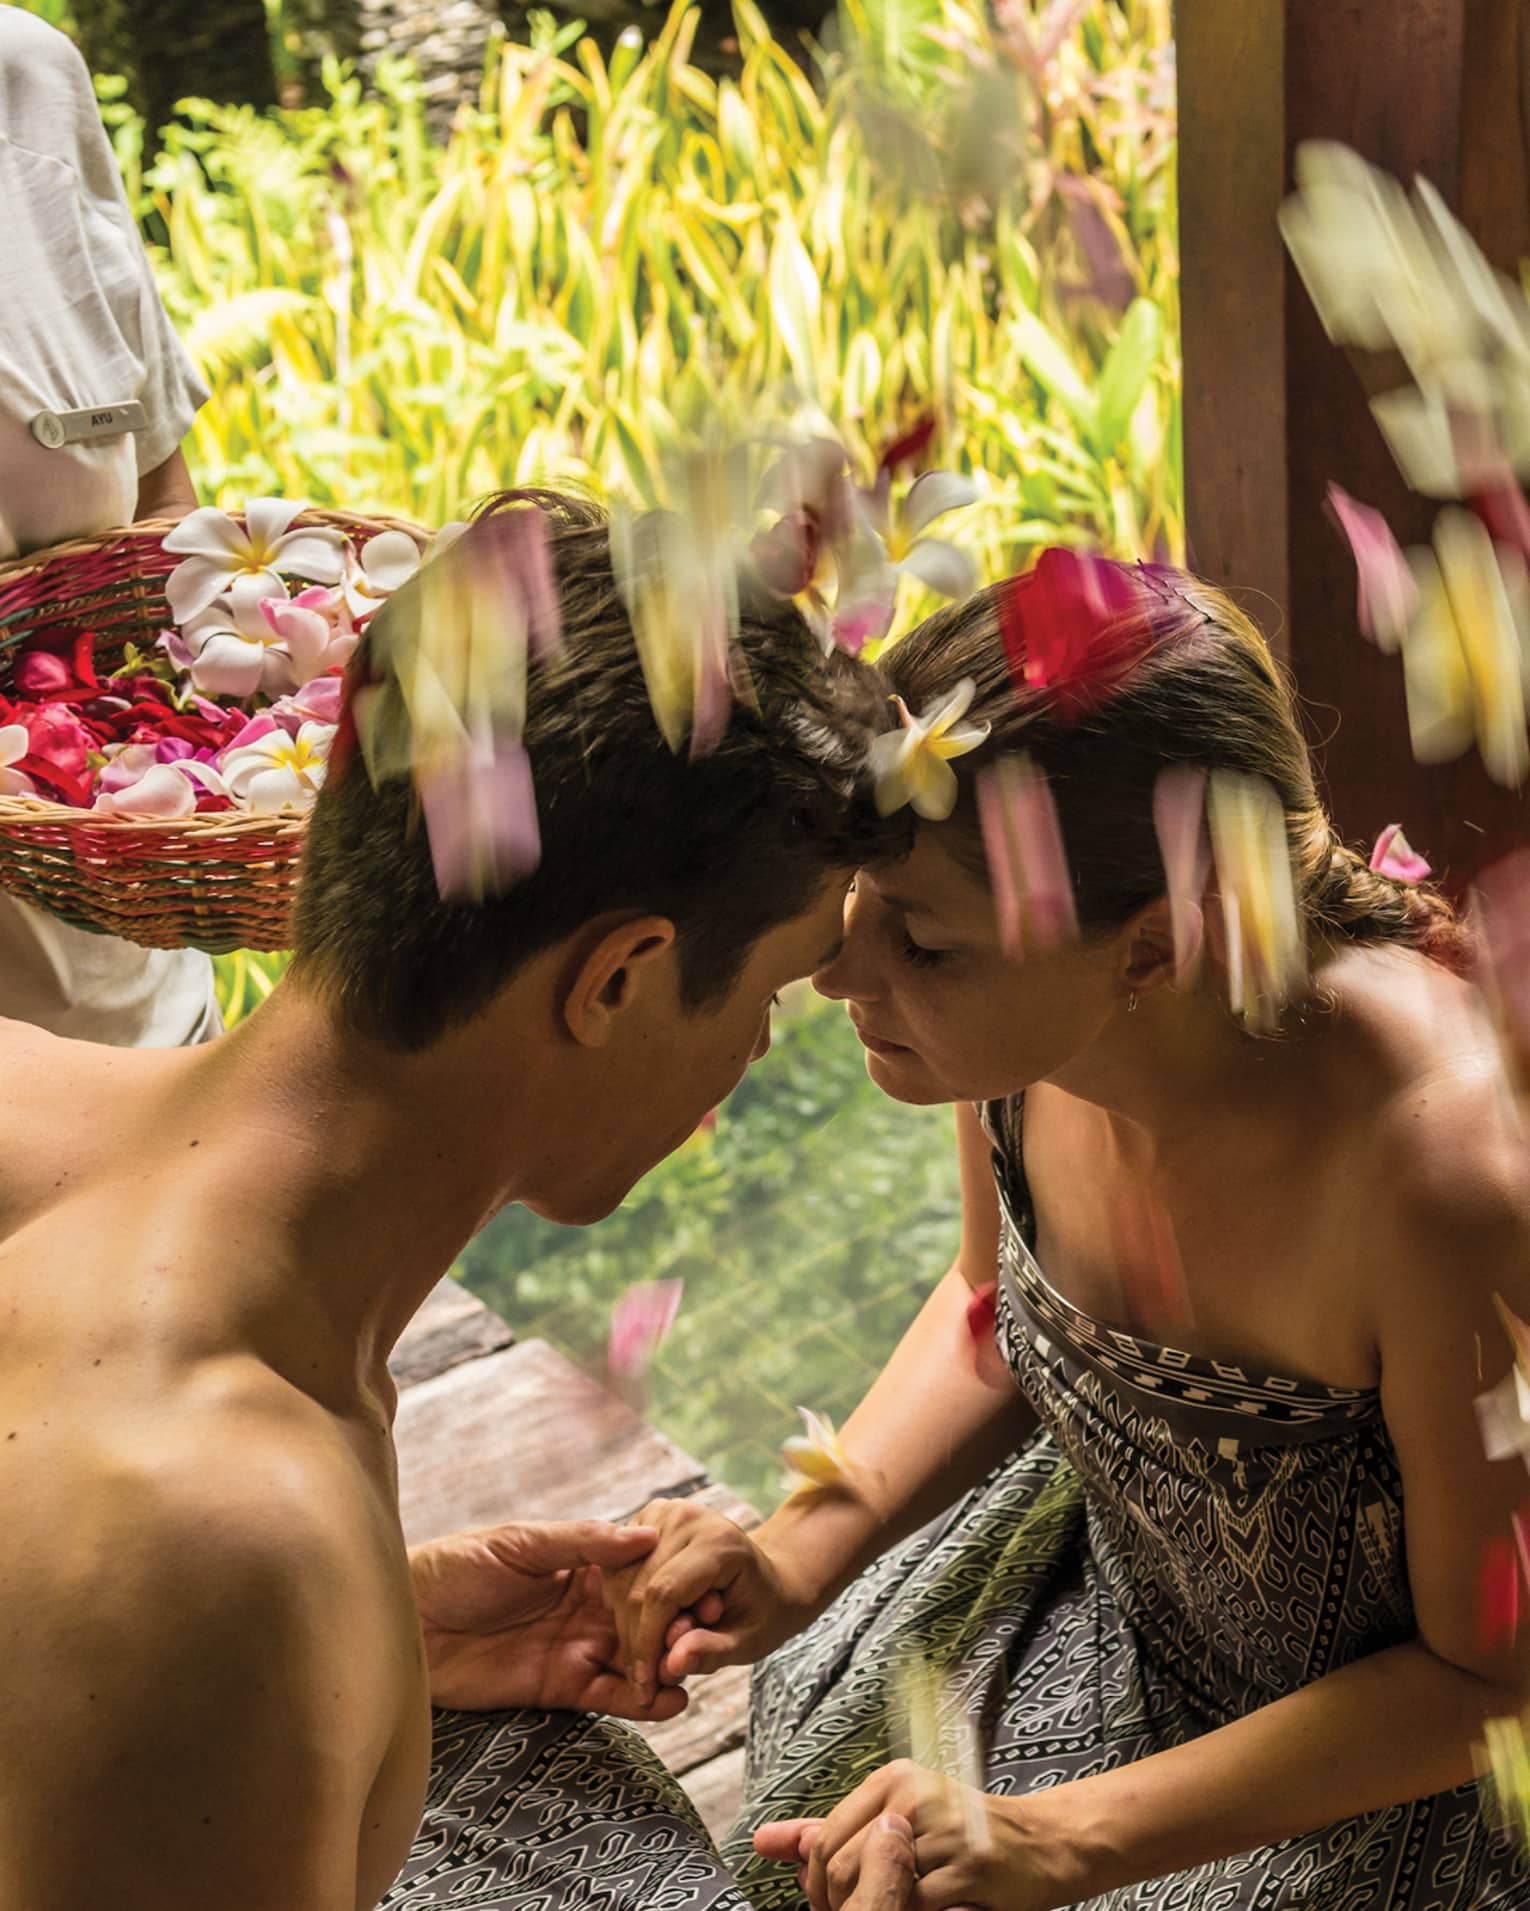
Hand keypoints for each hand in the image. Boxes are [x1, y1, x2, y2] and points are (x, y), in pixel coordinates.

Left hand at [410, 1518, 688, 1721]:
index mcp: (580, 1565)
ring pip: (634, 1660)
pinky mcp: (558, 1688)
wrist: (405, 1623)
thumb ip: (581, 1542)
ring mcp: (574, 1649)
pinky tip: (670, 1701)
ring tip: (695, 1670)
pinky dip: (642, 1702)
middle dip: (675, 1627)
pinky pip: (609, 1696)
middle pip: (644, 1619)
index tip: (701, 1585)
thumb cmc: (454, 1568)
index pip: (637, 1573)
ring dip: (666, 1665)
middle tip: (705, 1633)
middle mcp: (585, 1608)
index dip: (669, 1580)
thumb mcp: (519, 1544)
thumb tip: (644, 1535)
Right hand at [601, 1497, 816, 1705]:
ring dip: (627, 1627)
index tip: (644, 1688)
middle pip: (638, 1589)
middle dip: (636, 1642)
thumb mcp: (749, 1641)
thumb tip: (672, 1665)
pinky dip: (623, 1605)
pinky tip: (646, 1625)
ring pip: (621, 1580)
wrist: (769, 1579)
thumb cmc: (762, 1611)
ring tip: (653, 1654)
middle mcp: (689, 1516)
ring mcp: (665, 1511)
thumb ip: (712, 1651)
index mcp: (719, 1542)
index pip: (663, 1594)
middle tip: (646, 1682)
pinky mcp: (649, 1517)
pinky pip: (618, 1569)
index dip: (648, 1644)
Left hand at [761, 1760, 1070, 1910]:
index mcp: (893, 1779)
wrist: (1041, 1845)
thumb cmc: (964, 1837)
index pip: (825, 1837)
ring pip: (872, 1891)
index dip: (815, 1882)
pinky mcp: (966, 1865)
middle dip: (838, 1907)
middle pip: (840, 1866)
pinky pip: (912, 1907)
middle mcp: (912, 1795)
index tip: (825, 1904)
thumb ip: (834, 1832)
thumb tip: (765, 1842)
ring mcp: (940, 1829)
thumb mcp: (898, 1822)